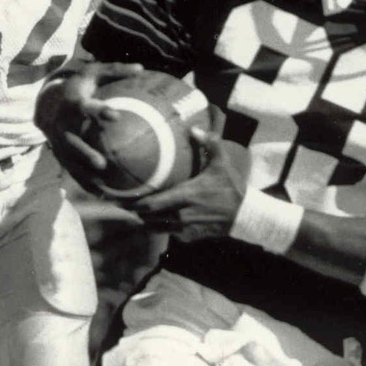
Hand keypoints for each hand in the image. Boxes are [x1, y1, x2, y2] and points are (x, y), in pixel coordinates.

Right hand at [35, 62, 143, 195]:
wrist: (47, 102)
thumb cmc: (79, 86)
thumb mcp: (94, 72)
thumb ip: (116, 71)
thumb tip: (142, 69)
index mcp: (72, 103)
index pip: (85, 106)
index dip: (98, 110)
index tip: (115, 115)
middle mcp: (62, 124)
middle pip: (72, 141)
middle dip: (84, 153)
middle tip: (102, 163)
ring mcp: (58, 141)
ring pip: (70, 160)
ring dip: (84, 174)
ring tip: (102, 185)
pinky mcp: (60, 153)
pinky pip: (72, 170)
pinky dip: (85, 183)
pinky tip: (102, 194)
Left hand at [126, 106, 245, 242]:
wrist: (245, 216)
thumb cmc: (232, 189)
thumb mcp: (222, 163)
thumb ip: (209, 143)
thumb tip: (194, 128)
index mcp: (184, 196)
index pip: (150, 204)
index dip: (133, 203)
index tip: (120, 198)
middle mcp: (180, 215)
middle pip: (147, 218)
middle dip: (135, 212)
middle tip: (122, 205)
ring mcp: (184, 229)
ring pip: (155, 228)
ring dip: (145, 222)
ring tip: (136, 213)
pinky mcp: (189, 237)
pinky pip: (168, 234)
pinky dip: (161, 228)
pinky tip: (158, 220)